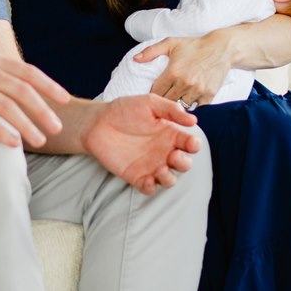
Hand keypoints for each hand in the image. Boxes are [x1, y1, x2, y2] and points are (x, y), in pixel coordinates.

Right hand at [0, 49, 69, 147]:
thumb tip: (19, 83)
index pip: (28, 72)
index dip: (49, 86)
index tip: (64, 100)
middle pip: (23, 91)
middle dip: (44, 110)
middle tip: (57, 127)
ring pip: (8, 107)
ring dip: (27, 125)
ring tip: (40, 140)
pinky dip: (2, 131)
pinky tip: (13, 143)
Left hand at [84, 95, 203, 193]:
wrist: (97, 123)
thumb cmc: (123, 110)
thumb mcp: (149, 103)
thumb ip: (170, 110)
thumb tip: (193, 120)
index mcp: (170, 134)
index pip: (189, 143)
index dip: (194, 145)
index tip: (191, 143)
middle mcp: (164, 152)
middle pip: (183, 164)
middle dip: (184, 163)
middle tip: (174, 156)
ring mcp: (150, 165)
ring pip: (169, 180)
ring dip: (169, 178)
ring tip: (161, 170)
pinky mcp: (136, 176)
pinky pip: (148, 188)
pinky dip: (151, 188)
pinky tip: (148, 181)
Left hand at [133, 31, 234, 107]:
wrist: (221, 48)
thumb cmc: (194, 46)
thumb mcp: (170, 43)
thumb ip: (151, 51)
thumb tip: (135, 59)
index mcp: (172, 72)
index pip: (156, 92)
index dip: (153, 94)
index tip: (155, 93)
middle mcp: (184, 83)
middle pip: (167, 101)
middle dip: (164, 101)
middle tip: (163, 100)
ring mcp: (197, 90)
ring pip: (182, 107)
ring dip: (178, 105)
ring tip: (176, 101)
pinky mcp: (209, 95)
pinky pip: (197, 108)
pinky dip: (193, 106)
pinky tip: (190, 102)